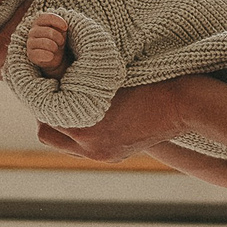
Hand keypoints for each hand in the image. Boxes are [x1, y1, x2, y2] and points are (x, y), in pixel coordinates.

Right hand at [24, 13, 70, 76]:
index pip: (47, 17)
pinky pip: (39, 54)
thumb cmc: (57, 41)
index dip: (57, 21)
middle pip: (48, 31)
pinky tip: (51, 56)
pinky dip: (48, 56)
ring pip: (45, 43)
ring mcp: (30, 43)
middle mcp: (33, 31)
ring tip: (56, 49)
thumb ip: (61, 28)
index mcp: (39, 23)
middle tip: (61, 42)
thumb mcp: (61, 32)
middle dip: (59, 37)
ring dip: (54, 47)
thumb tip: (64, 28)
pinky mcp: (30, 54)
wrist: (53, 57)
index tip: (65, 28)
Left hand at [35, 80, 193, 163]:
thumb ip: (77, 80)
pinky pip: (83, 146)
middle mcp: (91, 148)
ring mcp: (103, 154)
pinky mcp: (114, 155)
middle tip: (52, 89)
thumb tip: (50, 72)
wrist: (185, 104)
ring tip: (71, 99)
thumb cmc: (149, 80)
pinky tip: (89, 110)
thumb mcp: (106, 76)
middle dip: (46, 111)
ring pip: (63, 142)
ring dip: (62, 122)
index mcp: (86, 129)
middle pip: (47, 133)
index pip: (43, 115)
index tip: (45, 79)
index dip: (41, 95)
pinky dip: (81, 130)